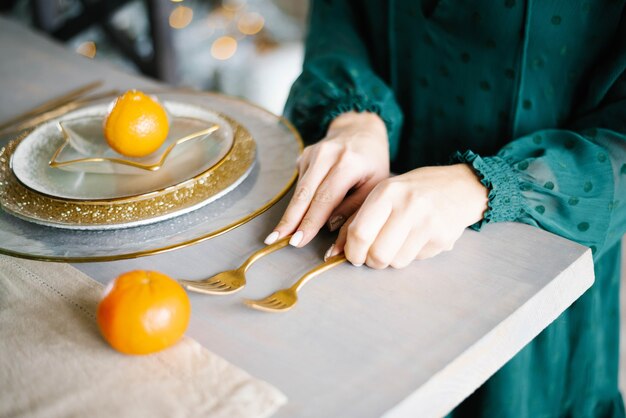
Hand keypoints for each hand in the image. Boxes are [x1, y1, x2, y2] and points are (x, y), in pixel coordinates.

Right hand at [265, 111, 389, 246]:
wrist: (361, 130)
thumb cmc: (372, 163)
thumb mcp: (375, 186)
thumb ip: (355, 209)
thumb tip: (330, 231)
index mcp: (348, 163)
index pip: (325, 198)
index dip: (310, 221)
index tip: (297, 241)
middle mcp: (327, 155)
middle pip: (304, 194)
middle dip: (290, 220)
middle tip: (276, 240)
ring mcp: (312, 153)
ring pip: (299, 190)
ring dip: (288, 215)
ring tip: (276, 235)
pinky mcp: (304, 156)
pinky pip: (300, 184)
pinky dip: (297, 203)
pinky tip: (291, 219)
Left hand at [326, 164, 488, 268]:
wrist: (461, 187)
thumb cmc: (414, 192)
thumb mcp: (384, 196)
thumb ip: (356, 221)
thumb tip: (332, 253)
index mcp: (387, 192)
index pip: (359, 232)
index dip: (352, 252)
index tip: (354, 255)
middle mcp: (407, 205)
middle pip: (377, 253)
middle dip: (371, 261)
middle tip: (374, 254)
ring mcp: (427, 221)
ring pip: (396, 261)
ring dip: (392, 259)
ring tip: (398, 242)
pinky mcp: (442, 236)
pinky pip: (415, 260)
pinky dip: (411, 255)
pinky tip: (418, 239)